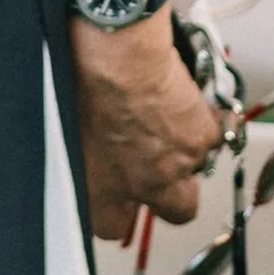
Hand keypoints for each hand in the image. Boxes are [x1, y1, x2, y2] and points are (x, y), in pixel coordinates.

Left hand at [72, 11, 226, 240]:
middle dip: (173, 191)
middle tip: (161, 160)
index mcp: (98, 185)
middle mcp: (141, 183)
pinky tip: (186, 95)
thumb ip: (80, 147)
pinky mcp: (199, 136)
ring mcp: (176, 163)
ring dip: (187, 149)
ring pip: (196, 169)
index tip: (119, 191)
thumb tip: (82, 144)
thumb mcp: (62, 120)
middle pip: (176, 211)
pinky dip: (204, 117)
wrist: (111, 49)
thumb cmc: (76, 74)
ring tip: (168, 114)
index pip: (110, 225)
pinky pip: (211, 134)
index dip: (119, 208)